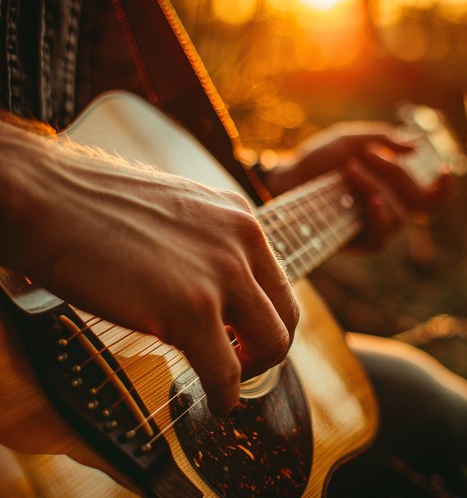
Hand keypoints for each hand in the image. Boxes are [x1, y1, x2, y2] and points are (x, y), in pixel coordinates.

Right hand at [0, 121, 298, 416]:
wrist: (48, 197)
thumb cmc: (99, 208)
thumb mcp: (178, 213)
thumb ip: (209, 246)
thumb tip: (219, 291)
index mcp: (239, 217)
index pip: (277, 282)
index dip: (264, 318)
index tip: (242, 337)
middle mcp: (242, 240)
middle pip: (285, 316)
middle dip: (266, 350)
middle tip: (238, 363)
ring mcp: (220, 273)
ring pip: (272, 345)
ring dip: (251, 374)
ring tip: (224, 382)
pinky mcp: (190, 309)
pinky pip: (227, 373)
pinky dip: (225, 398)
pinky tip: (212, 401)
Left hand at [261, 121, 450, 250]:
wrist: (286, 176)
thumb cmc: (317, 159)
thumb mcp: (351, 140)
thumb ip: (383, 140)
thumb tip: (417, 146)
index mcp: (391, 188)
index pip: (428, 198)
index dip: (442, 190)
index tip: (443, 169)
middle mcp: (385, 209)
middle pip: (414, 201)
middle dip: (394, 172)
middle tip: (364, 154)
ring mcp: (369, 227)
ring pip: (397, 217)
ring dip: (378, 188)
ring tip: (350, 170)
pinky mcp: (353, 242)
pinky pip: (379, 239)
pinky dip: (380, 218)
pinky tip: (372, 201)